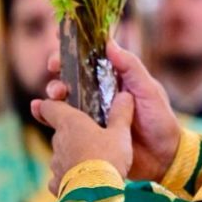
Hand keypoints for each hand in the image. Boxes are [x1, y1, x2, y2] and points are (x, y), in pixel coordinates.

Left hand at [31, 91, 134, 194]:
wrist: (96, 194)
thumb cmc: (108, 158)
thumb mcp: (121, 133)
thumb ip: (121, 113)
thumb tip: (125, 95)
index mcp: (70, 123)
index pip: (50, 107)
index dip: (52, 104)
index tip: (56, 104)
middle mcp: (58, 141)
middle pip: (60, 131)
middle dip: (73, 133)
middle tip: (93, 136)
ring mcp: (56, 164)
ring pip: (62, 154)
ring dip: (73, 155)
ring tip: (93, 162)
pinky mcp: (57, 184)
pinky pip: (61, 177)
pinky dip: (70, 177)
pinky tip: (84, 181)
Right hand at [39, 41, 181, 181]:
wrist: (163, 158)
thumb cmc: (160, 120)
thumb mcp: (149, 90)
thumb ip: (131, 68)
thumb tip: (109, 44)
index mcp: (114, 79)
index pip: (90, 59)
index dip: (73, 50)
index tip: (61, 43)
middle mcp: (99, 93)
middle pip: (72, 76)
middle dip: (59, 70)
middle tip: (55, 71)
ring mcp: (91, 113)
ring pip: (64, 98)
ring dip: (53, 92)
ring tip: (54, 95)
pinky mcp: (85, 133)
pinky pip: (63, 123)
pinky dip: (47, 116)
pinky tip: (37, 111)